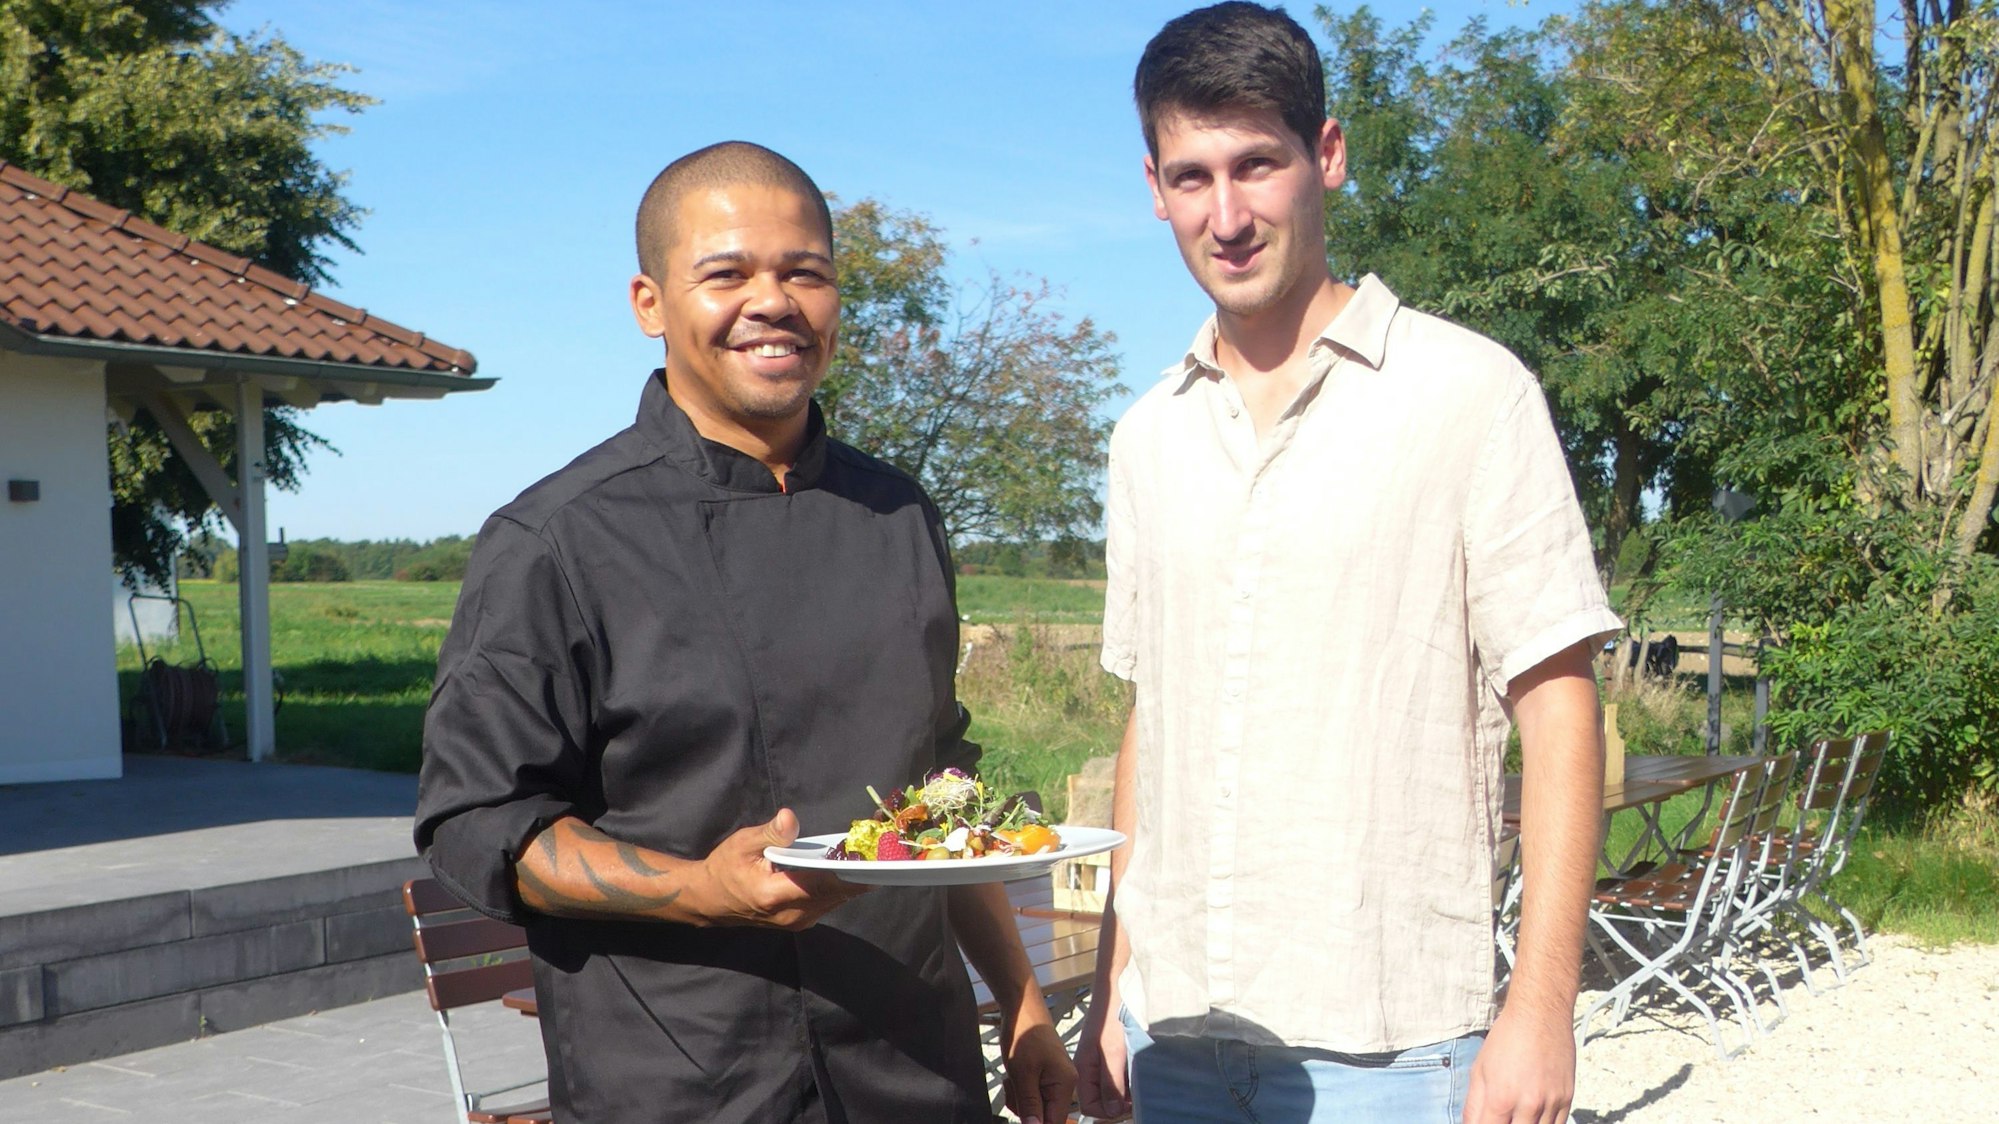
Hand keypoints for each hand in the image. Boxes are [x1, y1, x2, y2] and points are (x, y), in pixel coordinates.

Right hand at [694, 808, 868, 928]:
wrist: (710, 901)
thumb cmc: (726, 869)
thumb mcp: (742, 843)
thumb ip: (770, 833)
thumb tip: (790, 818)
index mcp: (776, 895)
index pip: (824, 884)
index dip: (852, 872)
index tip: (875, 858)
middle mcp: (792, 914)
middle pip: (838, 892)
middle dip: (859, 870)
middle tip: (883, 847)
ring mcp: (799, 921)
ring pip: (837, 898)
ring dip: (853, 878)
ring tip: (873, 853)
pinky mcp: (802, 920)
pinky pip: (830, 901)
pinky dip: (842, 884)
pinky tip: (849, 865)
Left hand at [1001, 1018, 1075, 1123]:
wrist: (1020, 1007)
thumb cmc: (1024, 1033)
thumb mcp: (1022, 1074)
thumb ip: (1030, 1105)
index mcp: (1065, 1084)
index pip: (1055, 1122)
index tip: (1020, 1109)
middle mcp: (1065, 1084)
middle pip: (1044, 1115)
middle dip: (1024, 1108)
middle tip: (1012, 1089)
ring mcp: (1054, 1079)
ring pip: (1035, 1106)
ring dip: (1019, 1099)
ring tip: (1012, 1079)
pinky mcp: (1044, 1074)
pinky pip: (1032, 1094)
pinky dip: (1020, 1090)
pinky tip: (1013, 1076)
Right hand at [1074, 995, 1130, 1120]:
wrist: (1121, 988)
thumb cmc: (1113, 1014)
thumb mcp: (1113, 1051)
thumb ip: (1111, 1083)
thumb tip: (1113, 1111)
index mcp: (1083, 1070)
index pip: (1089, 1107)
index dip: (1108, 1111)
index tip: (1128, 1105)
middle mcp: (1092, 1070)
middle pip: (1103, 1101)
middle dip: (1121, 1102)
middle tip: (1139, 1093)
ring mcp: (1105, 1063)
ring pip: (1115, 1090)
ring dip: (1130, 1090)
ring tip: (1142, 1078)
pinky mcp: (1117, 1056)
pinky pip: (1123, 1077)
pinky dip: (1134, 1078)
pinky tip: (1142, 1069)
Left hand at [1462, 1004, 1574, 1122]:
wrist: (1540, 1015)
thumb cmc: (1506, 1038)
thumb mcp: (1479, 1070)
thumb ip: (1473, 1106)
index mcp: (1501, 1098)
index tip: (1487, 1122)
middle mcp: (1529, 1104)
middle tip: (1502, 1117)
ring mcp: (1551, 1103)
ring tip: (1517, 1114)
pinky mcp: (1567, 1098)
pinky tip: (1534, 1116)